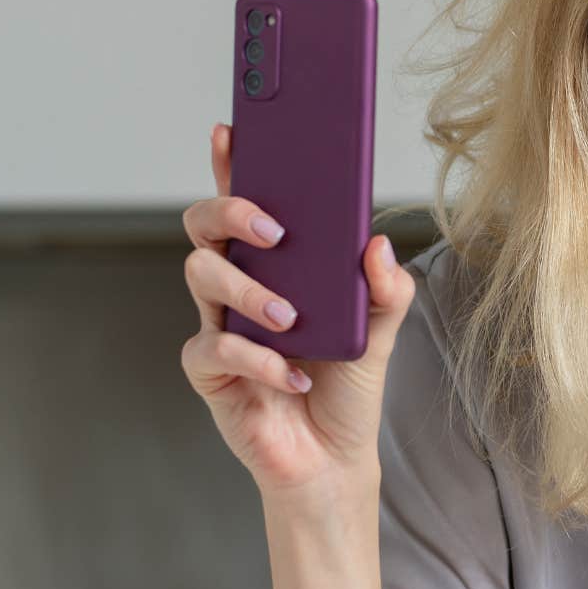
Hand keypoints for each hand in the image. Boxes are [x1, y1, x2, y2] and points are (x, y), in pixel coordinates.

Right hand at [179, 123, 415, 498]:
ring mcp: (218, 323)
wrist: (332, 456)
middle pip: (204, 226)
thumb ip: (385, 286)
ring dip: (250, 291)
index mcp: (275, 265)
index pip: (246, 204)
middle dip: (230, 211)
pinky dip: (257, 361)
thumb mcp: (381, 328)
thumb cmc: (346, 382)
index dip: (232, 164)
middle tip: (274, 230)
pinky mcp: (210, 370)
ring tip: (292, 320)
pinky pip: (213, 348)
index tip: (232, 132)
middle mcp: (239, 285)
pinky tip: (293, 377)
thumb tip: (376, 242)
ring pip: (201, 275)